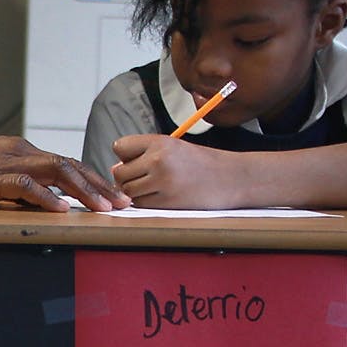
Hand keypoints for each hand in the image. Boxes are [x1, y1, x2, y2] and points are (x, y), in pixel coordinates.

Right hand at [0, 133, 128, 210]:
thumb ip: (13, 183)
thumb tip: (39, 202)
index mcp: (20, 151)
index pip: (66, 163)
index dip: (93, 180)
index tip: (115, 197)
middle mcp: (18, 151)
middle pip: (69, 165)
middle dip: (100, 186)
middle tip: (125, 205)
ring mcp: (5, 162)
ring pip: (55, 171)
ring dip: (83, 190)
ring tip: (104, 208)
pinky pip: (24, 184)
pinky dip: (46, 196)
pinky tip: (62, 209)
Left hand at [110, 135, 245, 208]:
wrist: (233, 178)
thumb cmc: (203, 163)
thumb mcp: (175, 148)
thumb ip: (143, 154)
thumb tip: (113, 169)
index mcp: (160, 142)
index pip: (120, 147)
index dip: (125, 157)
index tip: (138, 161)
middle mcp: (159, 159)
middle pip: (119, 173)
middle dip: (128, 178)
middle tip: (147, 178)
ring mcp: (162, 182)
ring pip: (127, 191)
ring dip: (136, 192)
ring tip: (156, 187)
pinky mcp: (167, 202)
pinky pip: (141, 204)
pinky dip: (147, 203)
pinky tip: (163, 197)